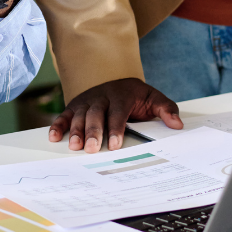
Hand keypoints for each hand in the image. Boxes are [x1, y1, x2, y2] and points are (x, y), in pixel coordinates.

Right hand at [49, 78, 182, 152]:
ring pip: (79, 114)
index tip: (114, 145)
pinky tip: (54, 137)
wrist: (119, 82)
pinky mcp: (76, 105)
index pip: (118, 112)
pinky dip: (58, 124)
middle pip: (96, 113)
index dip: (115, 128)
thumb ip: (166, 109)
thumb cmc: (137, 96)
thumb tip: (177, 124)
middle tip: (91, 149)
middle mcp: (102, 96)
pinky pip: (65, 113)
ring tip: (74, 146)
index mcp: (122, 94)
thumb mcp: (154, 98)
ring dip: (75, 130)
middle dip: (93, 131)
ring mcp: (88, 100)